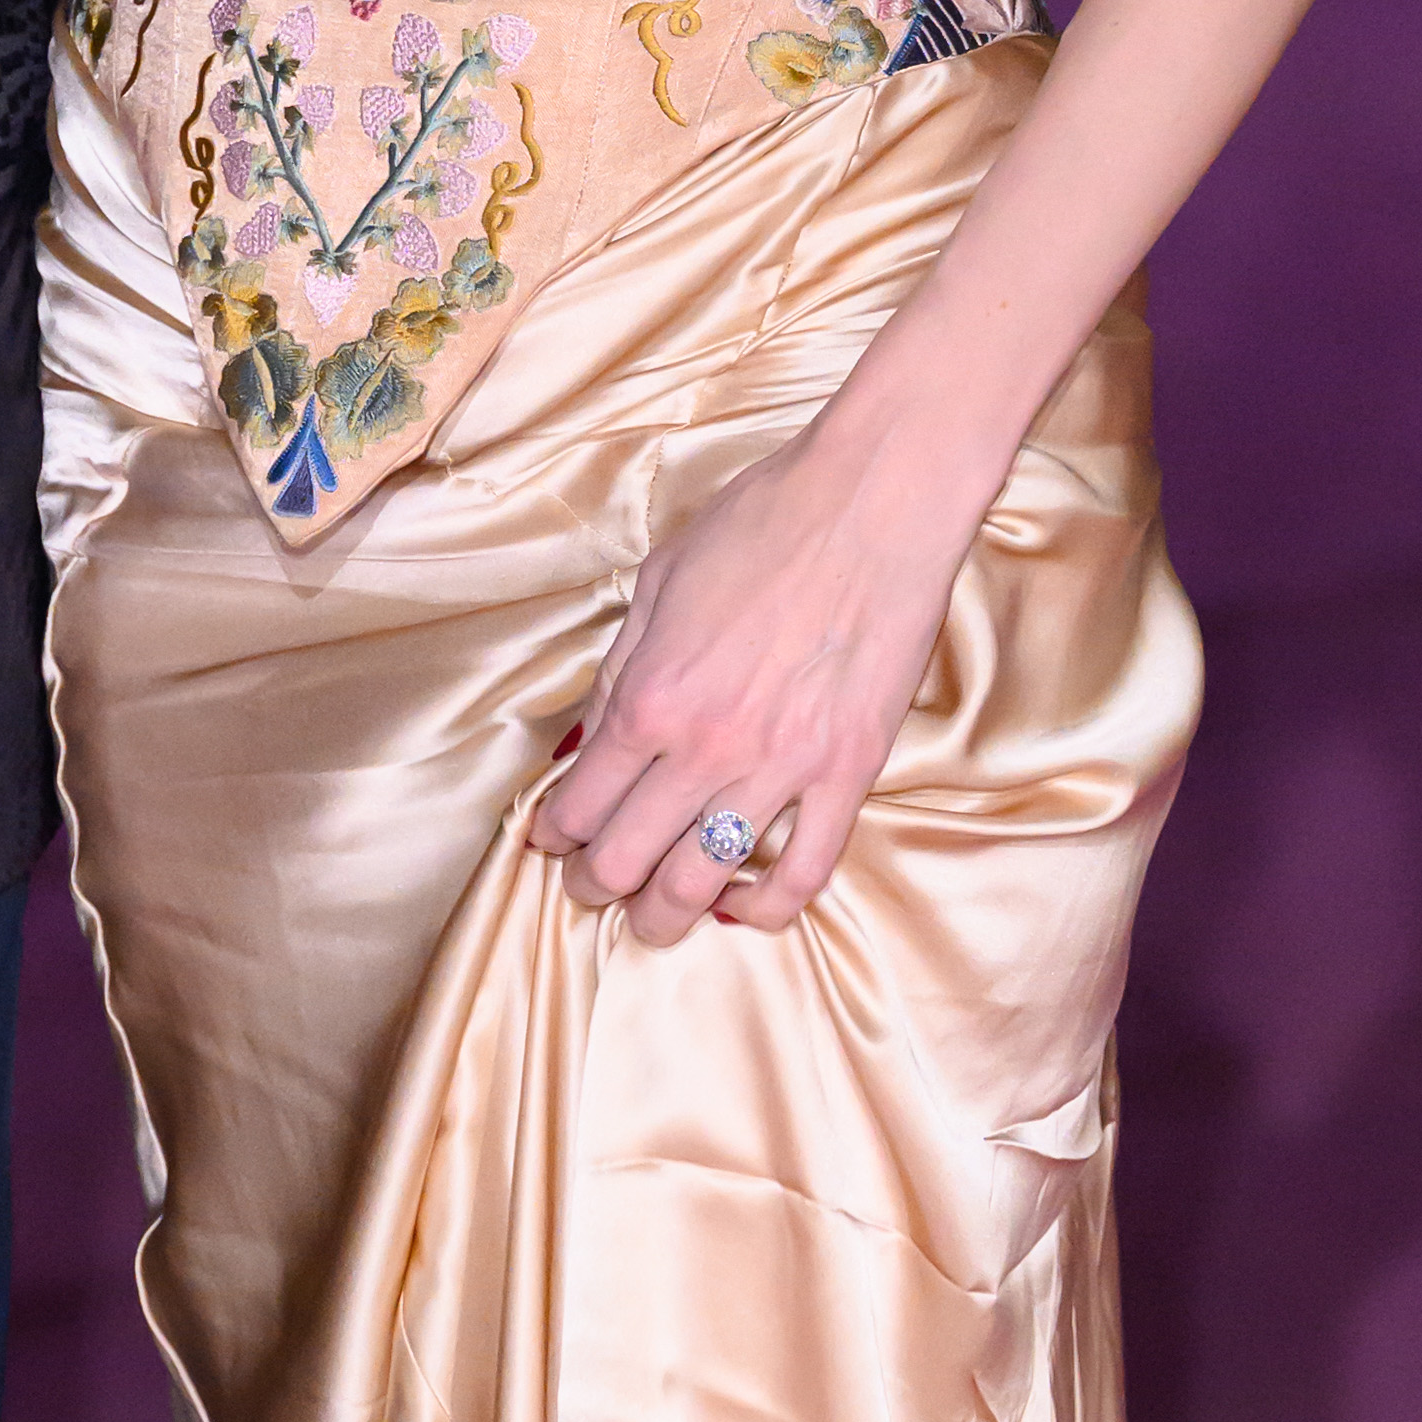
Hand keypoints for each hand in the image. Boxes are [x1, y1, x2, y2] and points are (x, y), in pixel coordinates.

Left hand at [528, 402, 998, 940]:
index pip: (580, 802)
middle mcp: (706, 746)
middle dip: (595, 886)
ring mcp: (782, 767)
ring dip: (665, 916)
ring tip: (654, 919)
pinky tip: (742, 906)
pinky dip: (766, 908)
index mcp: (651, 695)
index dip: (554, 836)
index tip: (550, 843)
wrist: (872, 503)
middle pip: (627, 859)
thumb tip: (587, 741)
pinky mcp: (849, 775)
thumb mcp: (659, 582)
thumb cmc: (762, 523)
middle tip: (591, 887)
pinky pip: (805, 875)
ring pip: (703, 883)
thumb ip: (620, 669)